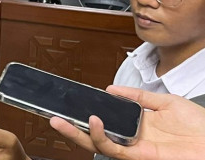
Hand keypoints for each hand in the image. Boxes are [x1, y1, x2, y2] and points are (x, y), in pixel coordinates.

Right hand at [50, 85, 204, 159]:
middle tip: (52, 116)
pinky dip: (100, 136)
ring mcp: (135, 148)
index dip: (87, 112)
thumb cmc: (200, 126)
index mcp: (137, 125)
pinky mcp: (140, 156)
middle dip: (71, 128)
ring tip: (63, 120)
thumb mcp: (166, 102)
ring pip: (97, 144)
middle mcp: (132, 138)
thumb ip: (138, 96)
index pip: (105, 119)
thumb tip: (111, 89)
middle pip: (94, 135)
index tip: (72, 101)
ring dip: (78, 133)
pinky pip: (114, 148)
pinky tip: (93, 122)